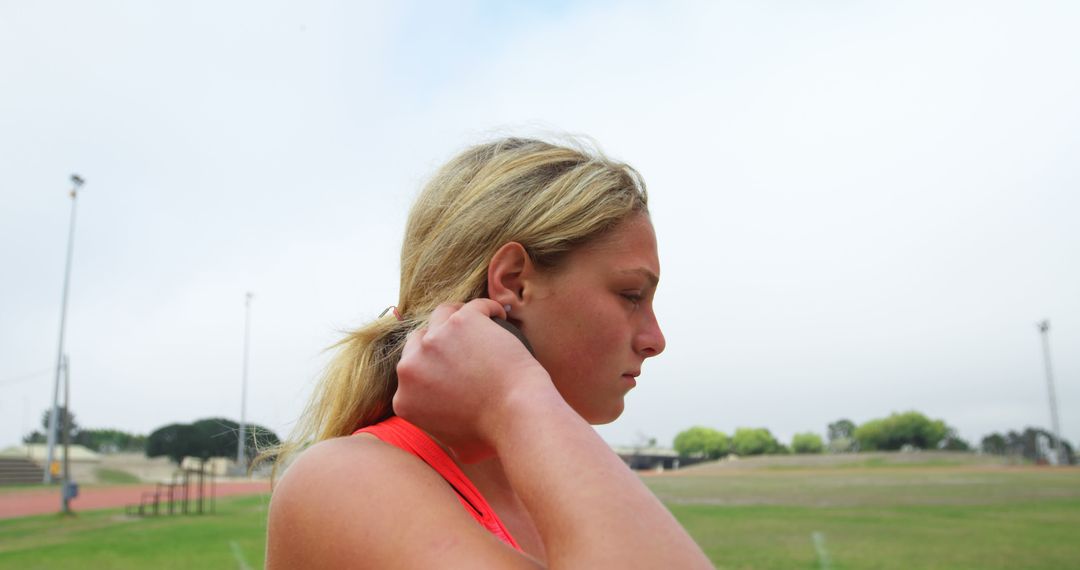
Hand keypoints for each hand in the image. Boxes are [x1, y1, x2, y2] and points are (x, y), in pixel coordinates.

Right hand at [394, 299, 555, 461]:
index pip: (411, 372)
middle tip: (466, 343)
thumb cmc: (494, 435)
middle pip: (420, 340)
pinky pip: (475, 305)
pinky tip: (501, 314)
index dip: (431, 365)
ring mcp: (434, 340)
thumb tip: (447, 436)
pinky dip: (489, 308)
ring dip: (459, 316)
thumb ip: (442, 434)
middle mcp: (411, 367)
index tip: (452, 364)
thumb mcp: (456, 448)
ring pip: (442, 315)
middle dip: (439, 340)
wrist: (517, 414)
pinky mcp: (461, 321)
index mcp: (404, 399)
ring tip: (482, 323)